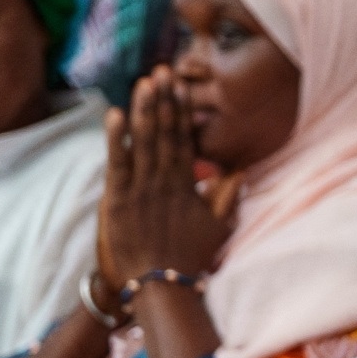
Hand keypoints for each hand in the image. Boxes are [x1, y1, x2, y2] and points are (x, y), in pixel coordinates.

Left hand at [100, 72, 236, 292]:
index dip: (180, 111)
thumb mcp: (217, 227)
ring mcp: (142, 190)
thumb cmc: (188, 259)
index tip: (179, 87)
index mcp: (187, 186)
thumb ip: (226, 197)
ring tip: (144, 82)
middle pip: (165, 133)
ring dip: (144, 110)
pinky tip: (116, 114)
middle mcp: (166, 182)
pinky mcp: (119, 201)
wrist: (160, 286)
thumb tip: (240, 173)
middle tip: (161, 71)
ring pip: (143, 142)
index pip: (184, 139)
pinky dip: (117, 139)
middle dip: (163, 100)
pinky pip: (117, 163)